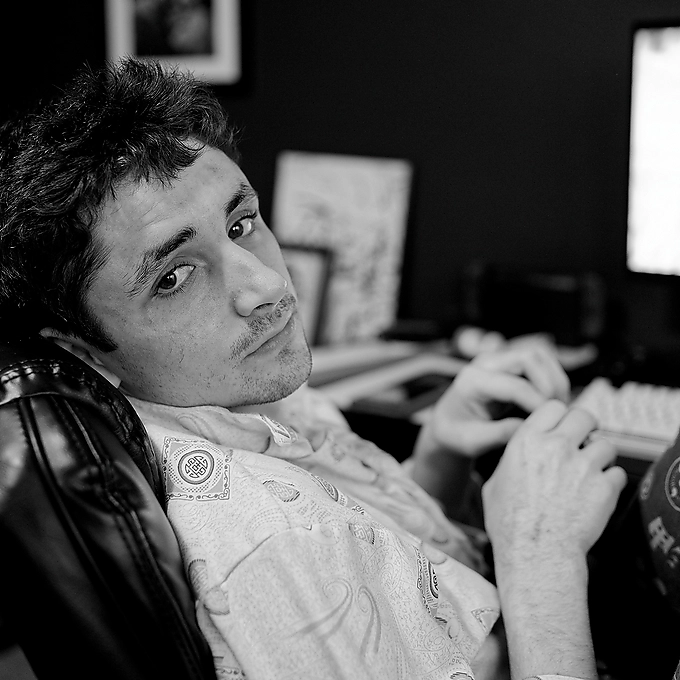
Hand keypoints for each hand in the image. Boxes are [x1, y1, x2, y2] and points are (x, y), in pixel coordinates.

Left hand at [421, 342, 570, 457]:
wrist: (448, 423)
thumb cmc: (456, 434)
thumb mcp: (471, 442)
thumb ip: (498, 435)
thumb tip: (529, 427)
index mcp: (471, 380)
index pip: (514, 385)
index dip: (538, 403)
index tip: (551, 423)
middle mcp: (485, 363)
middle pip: (530, 359)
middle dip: (550, 385)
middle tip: (558, 412)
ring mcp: (499, 360)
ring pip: (539, 357)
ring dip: (555, 380)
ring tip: (558, 408)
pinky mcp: (511, 365)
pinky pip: (540, 364)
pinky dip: (552, 380)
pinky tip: (553, 404)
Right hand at [481, 401, 626, 679]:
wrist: (535, 553)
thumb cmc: (509, 524)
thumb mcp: (494, 484)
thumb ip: (508, 463)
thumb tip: (511, 459)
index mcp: (528, 441)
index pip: (553, 406)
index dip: (560, 415)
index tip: (562, 426)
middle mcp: (557, 447)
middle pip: (584, 416)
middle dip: (586, 428)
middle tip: (584, 441)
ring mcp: (583, 465)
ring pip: (606, 445)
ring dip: (600, 456)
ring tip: (592, 472)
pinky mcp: (604, 487)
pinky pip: (617, 474)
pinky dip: (611, 482)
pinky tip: (598, 493)